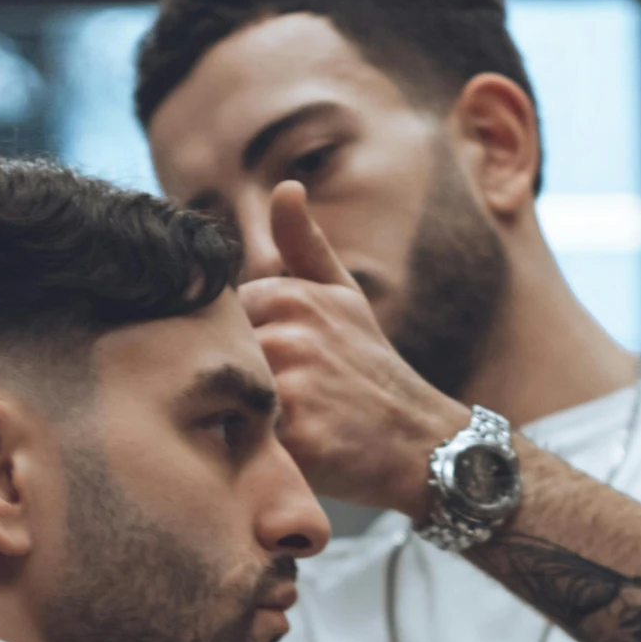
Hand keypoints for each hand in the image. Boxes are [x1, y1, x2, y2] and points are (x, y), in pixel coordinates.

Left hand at [239, 183, 466, 514]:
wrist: (422, 442)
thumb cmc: (373, 369)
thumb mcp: (344, 298)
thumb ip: (305, 247)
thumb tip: (285, 185)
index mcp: (293, 297)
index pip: (222, 324)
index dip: (242, 353)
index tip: (277, 372)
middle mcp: (291, 333)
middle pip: (218, 364)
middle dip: (234, 387)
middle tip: (276, 409)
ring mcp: (295, 384)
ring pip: (227, 403)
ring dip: (236, 421)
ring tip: (275, 433)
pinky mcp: (299, 436)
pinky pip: (245, 444)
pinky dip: (251, 454)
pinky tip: (279, 455)